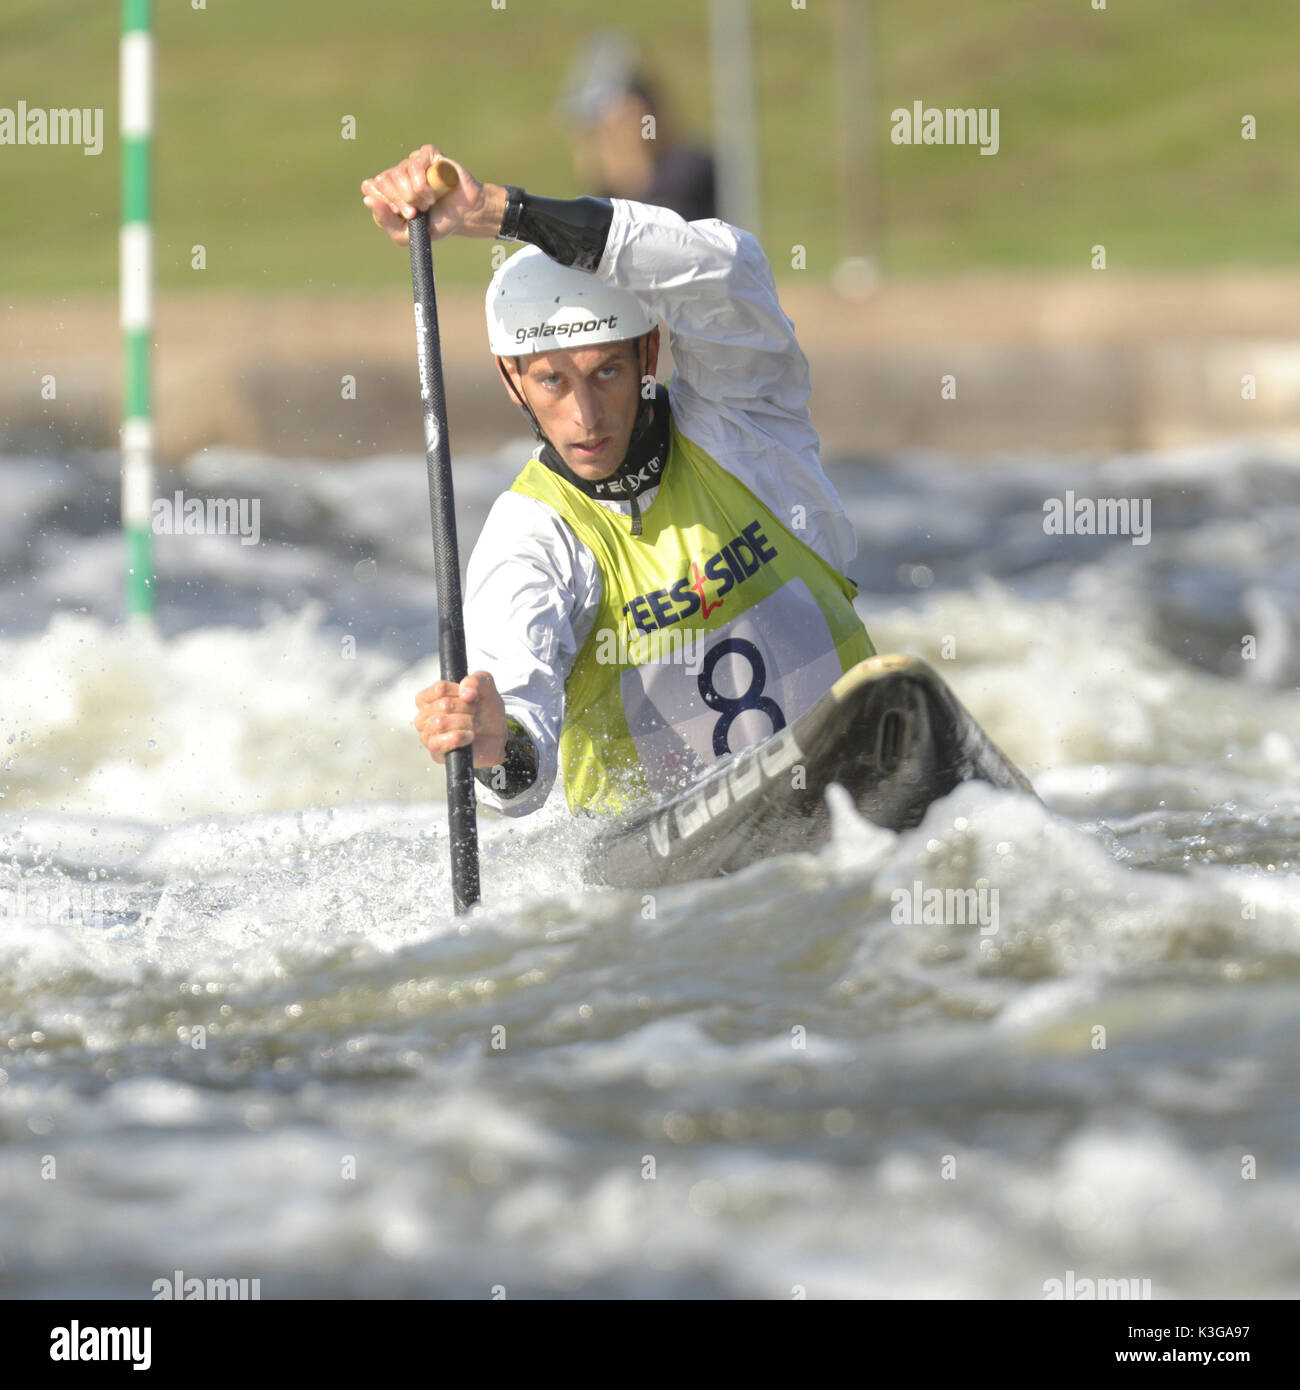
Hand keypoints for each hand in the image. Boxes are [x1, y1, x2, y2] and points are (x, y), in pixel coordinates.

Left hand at [360, 144, 501, 245]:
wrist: (465, 215)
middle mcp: (397, 174)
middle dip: (400, 200)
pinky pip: (415, 163)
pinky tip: (434, 191)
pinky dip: (423, 183)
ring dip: (415, 194)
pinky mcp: (428, 154)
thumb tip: (368, 199)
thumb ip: (386, 221)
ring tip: (429, 202)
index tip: (401, 213)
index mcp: (388, 192)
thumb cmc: (436, 224)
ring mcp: (412, 162)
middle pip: (383, 179)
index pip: (370, 187)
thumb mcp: (407, 234)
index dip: (384, 201)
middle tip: (416, 212)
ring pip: (399, 172)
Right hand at [413, 670, 507, 767]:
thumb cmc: (484, 710)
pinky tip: (470, 736)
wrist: (496, 736)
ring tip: (476, 724)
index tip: (471, 696)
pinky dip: (458, 738)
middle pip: (443, 705)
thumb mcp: (486, 687)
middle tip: (476, 712)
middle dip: (467, 708)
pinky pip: (438, 743)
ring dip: (466, 722)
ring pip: (441, 723)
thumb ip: (477, 680)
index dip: (460, 691)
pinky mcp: (435, 752)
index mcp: (429, 698)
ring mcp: (427, 735)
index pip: (440, 689)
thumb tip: (465, 692)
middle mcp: (423, 716)